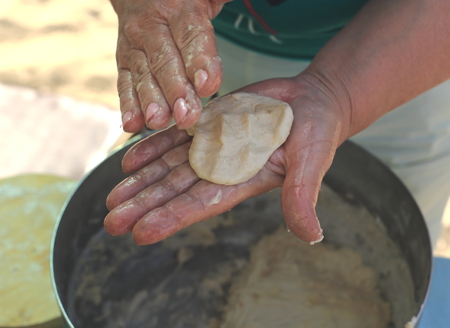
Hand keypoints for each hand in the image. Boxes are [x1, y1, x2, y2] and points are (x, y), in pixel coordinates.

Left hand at [104, 75, 350, 244]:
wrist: (312, 100)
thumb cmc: (317, 132)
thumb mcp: (311, 162)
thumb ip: (302, 196)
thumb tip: (312, 236)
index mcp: (242, 182)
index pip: (201, 204)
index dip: (172, 218)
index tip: (140, 233)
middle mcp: (221, 168)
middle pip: (176, 189)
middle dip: (144, 204)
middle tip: (112, 221)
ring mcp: (212, 146)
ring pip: (169, 166)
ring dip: (140, 180)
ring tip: (112, 197)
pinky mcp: (209, 123)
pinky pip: (175, 136)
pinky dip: (153, 146)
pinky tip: (129, 158)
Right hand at [111, 0, 228, 131]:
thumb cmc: (185, 1)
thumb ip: (220, 2)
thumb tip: (240, 0)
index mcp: (180, 8)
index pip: (191, 35)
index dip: (200, 61)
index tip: (208, 86)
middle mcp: (152, 26)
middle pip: (165, 60)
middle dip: (176, 90)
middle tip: (186, 115)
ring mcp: (135, 45)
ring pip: (143, 74)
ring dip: (151, 101)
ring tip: (158, 121)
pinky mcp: (124, 62)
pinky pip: (125, 83)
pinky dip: (128, 104)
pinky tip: (132, 123)